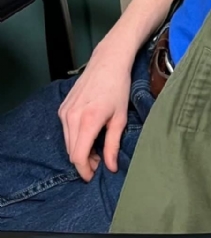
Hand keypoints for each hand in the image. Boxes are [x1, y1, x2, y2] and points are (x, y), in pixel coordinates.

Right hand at [58, 44, 131, 181]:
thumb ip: (113, 144)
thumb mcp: (120, 118)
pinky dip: (75, 138)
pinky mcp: (62, 108)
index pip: (78, 156)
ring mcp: (64, 112)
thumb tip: (110, 168)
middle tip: (100, 161)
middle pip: (71, 152)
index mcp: (88, 120)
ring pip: (67, 143)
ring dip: (79, 150)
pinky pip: (65, 131)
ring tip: (97, 148)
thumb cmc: (118, 87)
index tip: (94, 175)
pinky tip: (89, 135)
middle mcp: (71, 117)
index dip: (85, 170)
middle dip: (84, 161)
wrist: (108, 62)